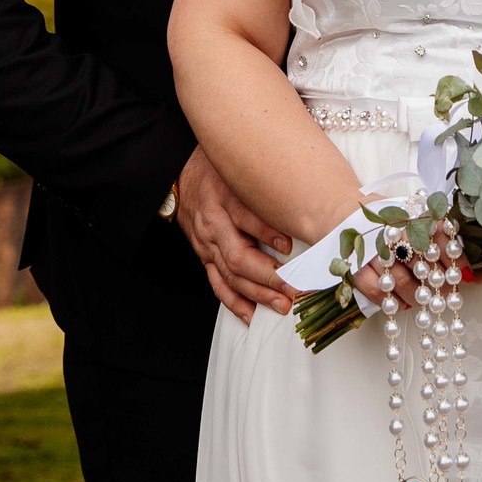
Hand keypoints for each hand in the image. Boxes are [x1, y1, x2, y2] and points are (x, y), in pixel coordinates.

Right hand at [176, 146, 298, 325]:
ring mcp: (206, 243)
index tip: (289, 245)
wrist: (179, 174)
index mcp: (224, 196)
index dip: (267, 232)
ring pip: (230, 274)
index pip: (245, 215)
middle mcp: (213, 223)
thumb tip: (301, 193)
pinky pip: (217, 283)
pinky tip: (251, 314)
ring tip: (281, 304)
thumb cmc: (217, 167)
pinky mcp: (203, 255)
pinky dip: (234, 302)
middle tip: (292, 287)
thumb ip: (265, 180)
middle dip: (267, 276)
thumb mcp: (239, 167)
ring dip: (256, 294)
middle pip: (238, 255)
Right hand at [353, 224, 481, 312]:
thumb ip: (447, 246)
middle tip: (446, 293)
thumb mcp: (418, 220)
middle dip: (440, 284)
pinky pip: (377, 292)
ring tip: (425, 298)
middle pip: (424, 263)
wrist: (344, 210)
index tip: (468, 276)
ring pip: (401, 282)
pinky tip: (402, 303)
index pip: (441, 236)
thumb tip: (481, 277)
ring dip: (418, 296)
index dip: (458, 260)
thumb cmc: (389, 219)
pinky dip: (393, 303)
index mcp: (411, 212)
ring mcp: (372, 250)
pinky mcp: (356, 266)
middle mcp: (393, 229)